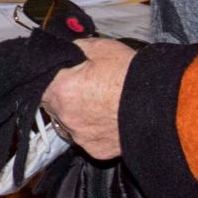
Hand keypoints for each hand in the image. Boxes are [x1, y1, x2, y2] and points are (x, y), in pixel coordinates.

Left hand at [40, 37, 135, 159]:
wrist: (160, 106)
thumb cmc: (131, 76)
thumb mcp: (101, 47)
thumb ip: (75, 48)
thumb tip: (66, 51)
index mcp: (61, 88)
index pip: (38, 82)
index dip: (48, 77)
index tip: (57, 74)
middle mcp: (66, 116)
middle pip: (52, 104)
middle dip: (63, 94)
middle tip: (84, 85)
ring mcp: (80, 136)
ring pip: (68, 123)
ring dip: (77, 113)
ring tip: (100, 101)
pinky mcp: (95, 150)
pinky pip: (87, 138)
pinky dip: (94, 129)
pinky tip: (109, 117)